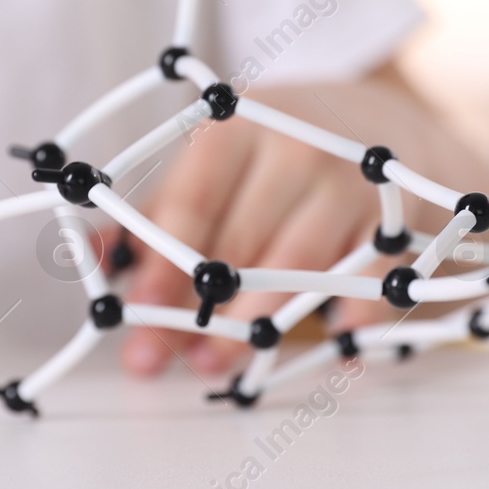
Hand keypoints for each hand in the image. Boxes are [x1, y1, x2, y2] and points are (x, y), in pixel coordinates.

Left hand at [117, 62, 488, 376]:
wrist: (387, 124)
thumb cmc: (276, 154)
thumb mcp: (217, 162)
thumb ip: (154, 210)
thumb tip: (91, 258)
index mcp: (235, 126)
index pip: (190, 203)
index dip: (159, 266)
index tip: (134, 316)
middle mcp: (295, 146)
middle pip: (240, 246)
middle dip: (202, 313)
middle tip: (175, 359)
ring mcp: (351, 182)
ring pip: (297, 270)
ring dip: (256, 326)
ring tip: (222, 365)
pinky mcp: (398, 218)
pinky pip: (370, 283)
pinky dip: (351, 320)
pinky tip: (332, 348)